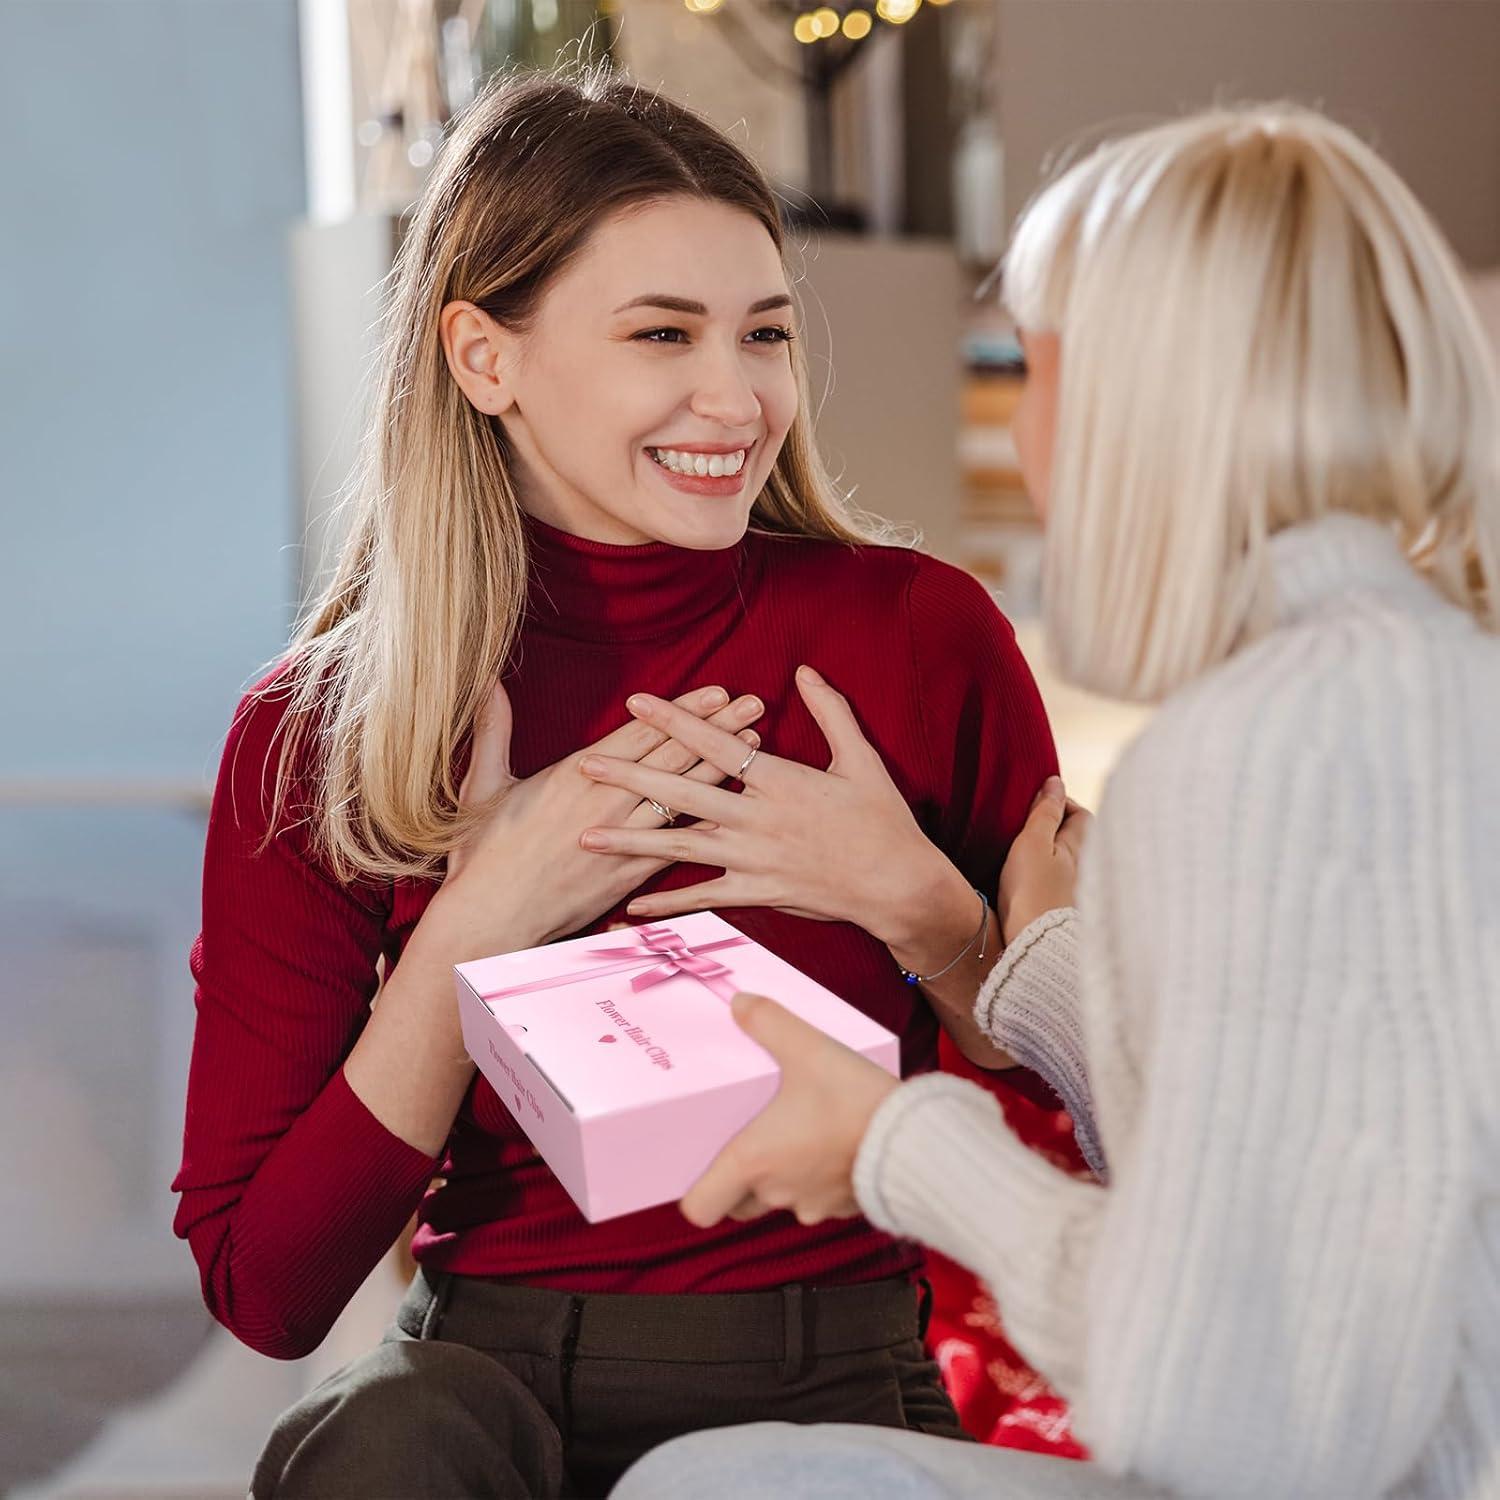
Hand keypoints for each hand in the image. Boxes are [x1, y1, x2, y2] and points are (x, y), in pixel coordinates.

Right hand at [435, 682, 762, 953]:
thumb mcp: (485, 784)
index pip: (640, 733)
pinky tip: (736, 803)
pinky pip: (678, 841)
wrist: (491, 917)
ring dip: (722, 767)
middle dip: (715, 727)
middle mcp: (606, 802)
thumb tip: (488, 684)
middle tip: (752, 703)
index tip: (715, 691)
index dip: (682, 711)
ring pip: (683, 794)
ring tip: (755, 743)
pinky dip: (709, 818)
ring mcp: (623, 838)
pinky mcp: (630, 872)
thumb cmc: (483, 853)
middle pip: (672, 756)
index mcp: (574, 775)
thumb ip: (494, 730)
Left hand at [574, 664, 958, 948]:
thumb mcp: (861, 758)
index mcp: (780, 780)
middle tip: (586, 764)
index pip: (715, 744)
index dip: (674, 721)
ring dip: (632, 840)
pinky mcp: (758, 891)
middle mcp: (758, 818)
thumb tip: (806, 671)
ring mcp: (754, 858)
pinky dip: (668, 901)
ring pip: (681, 846)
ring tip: (588, 835)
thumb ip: (831, 712)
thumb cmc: (882, 820)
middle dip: (631, 776)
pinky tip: (631, 902)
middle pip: (683, 791)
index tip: (636, 703)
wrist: (898, 884)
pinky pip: (704, 896)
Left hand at [680, 993, 899, 1227]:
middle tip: (748, 1141)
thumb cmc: (855, 1100)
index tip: (705, 1161)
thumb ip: (769, 1022)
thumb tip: (739, 1003)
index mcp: (753, 1162)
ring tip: (795, 1135)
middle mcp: (778, 1192)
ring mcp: (813, 1205)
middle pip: (737, 1205)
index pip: (700, 1207)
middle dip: (738, 1181)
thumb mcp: (808, 1048)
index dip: (696, 1190)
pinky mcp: (846, 1208)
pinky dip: (819, 1180)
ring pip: (781, 1202)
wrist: (918, 1140)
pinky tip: (833, 1144)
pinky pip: (819, 1200)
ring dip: (782, 1177)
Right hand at [997, 776, 1091, 944]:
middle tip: (1026, 825)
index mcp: (1080, 848)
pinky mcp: (1059, 913)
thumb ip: (1044, 813)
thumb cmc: (1032, 894)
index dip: (1059, 803)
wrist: (1034, 948)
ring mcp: (1073, 893)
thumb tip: (1055, 782)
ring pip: (1065, 862)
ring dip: (1048, 854)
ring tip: (1021, 853)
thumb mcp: (1033, 844)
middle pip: (1075, 838)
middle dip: (1055, 827)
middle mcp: (1083, 869)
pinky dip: (1044, 877)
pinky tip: (1026, 883)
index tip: (1034, 803)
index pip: (1080, 814)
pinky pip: (1055, 884)